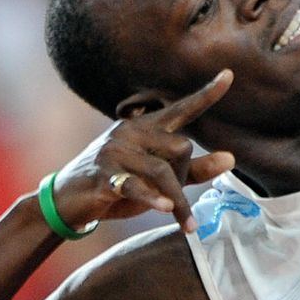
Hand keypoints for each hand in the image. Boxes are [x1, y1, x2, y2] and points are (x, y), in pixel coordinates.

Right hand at [47, 70, 235, 234]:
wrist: (67, 200)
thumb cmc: (119, 184)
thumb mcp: (159, 177)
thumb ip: (194, 169)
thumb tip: (232, 158)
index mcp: (147, 127)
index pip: (182, 108)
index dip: (207, 94)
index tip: (229, 75)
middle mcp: (132, 131)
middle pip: (181, 148)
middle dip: (185, 177)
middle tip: (175, 200)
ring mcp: (115, 151)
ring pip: (163, 171)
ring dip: (178, 201)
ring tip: (187, 224)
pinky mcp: (103, 174)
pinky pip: (135, 185)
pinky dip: (153, 198)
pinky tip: (167, 208)